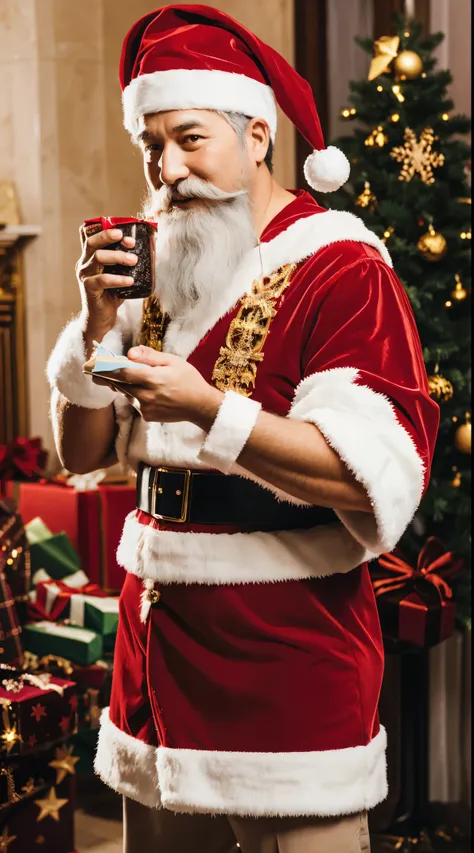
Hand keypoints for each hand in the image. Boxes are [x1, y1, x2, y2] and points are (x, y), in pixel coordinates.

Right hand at [76, 228, 137, 345]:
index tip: (123, 230)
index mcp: (90, 256)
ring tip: (134, 260)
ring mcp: (85, 275)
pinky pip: (102, 280)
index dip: (104, 228)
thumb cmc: (112, 294)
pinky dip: (118, 279)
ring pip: (98, 257)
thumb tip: (151, 250)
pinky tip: (130, 280)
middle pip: (92, 241)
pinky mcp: (88, 289)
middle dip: (110, 236)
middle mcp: (85, 262)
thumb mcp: (120, 274)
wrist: (102, 319)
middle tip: (129, 240)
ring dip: (118, 256)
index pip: (90, 235)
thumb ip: (127, 262)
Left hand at [92, 345, 223, 425]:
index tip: (93, 366)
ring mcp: (146, 408)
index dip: (106, 369)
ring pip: (127, 394)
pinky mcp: (147, 416)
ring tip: (120, 379)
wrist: (200, 406)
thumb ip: (150, 356)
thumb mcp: (172, 361)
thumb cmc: (188, 380)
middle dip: (108, 378)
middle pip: (120, 385)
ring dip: (123, 387)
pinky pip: (135, 404)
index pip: (123, 373)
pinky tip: (145, 392)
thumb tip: (129, 353)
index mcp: (152, 379)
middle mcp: (146, 395)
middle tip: (95, 372)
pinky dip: (135, 397)